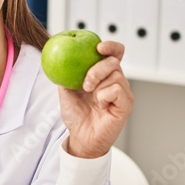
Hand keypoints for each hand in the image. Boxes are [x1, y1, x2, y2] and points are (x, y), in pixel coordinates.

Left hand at [57, 41, 133, 158]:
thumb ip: (66, 72)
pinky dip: (104, 96)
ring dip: (98, 85)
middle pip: (114, 61)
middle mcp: (117, 81)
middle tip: (85, 84)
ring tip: (91, 97)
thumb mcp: (66, 90)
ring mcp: (123, 93)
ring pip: (115, 75)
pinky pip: (117, 90)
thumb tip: (59, 56)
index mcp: (105, 75)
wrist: (80, 137)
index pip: (115, 53)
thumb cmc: (77, 115)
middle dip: (96, 69)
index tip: (99, 47)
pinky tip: (101, 105)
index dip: (111, 46)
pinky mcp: (126, 104)